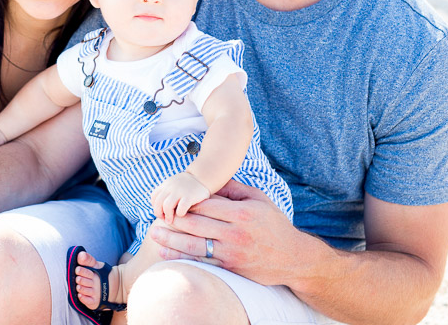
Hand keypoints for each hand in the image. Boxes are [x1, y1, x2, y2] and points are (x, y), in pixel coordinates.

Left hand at [149, 180, 304, 285]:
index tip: (172, 197)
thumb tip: (210, 179)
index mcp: (242, 213)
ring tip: (154, 233)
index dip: (186, 201)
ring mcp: (232, 253)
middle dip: (173, 219)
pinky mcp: (231, 269)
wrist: (293, 258)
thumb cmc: (274, 224)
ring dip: (171, 239)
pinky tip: (167, 253)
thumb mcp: (259, 199)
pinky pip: (202, 262)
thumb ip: (234, 188)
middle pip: (196, 224)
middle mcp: (236, 233)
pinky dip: (182, 257)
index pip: (206, 204)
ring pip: (194, 245)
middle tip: (156, 213)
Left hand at [150, 172, 210, 222]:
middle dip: (159, 213)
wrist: (203, 178)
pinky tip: (183, 214)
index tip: (161, 212)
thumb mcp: (174, 186)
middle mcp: (171, 187)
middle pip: (158, 202)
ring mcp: (180, 191)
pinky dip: (180, 214)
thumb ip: (166, 194)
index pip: (154, 196)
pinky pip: (181, 208)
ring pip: (167, 205)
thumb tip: (158, 210)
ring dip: (168, 215)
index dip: (155, 206)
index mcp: (166, 184)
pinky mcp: (190, 196)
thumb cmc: (187, 187)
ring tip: (171, 220)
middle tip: (165, 219)